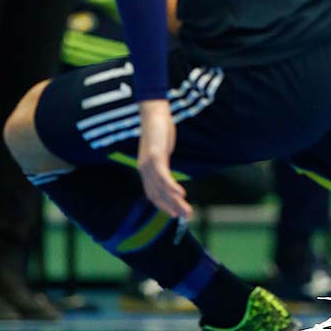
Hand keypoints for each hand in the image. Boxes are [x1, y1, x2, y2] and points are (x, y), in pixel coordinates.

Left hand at [137, 100, 191, 220]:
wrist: (153, 113)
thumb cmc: (159, 130)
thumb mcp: (161, 151)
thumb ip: (163, 164)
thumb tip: (168, 175)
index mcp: (145, 170)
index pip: (153, 194)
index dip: (163, 206)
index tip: (175, 215)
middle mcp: (144, 170)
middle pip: (158, 195)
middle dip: (172, 208)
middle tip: (186, 218)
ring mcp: (148, 163)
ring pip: (161, 188)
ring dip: (175, 201)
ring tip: (186, 211)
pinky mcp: (155, 156)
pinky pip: (163, 175)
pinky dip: (171, 187)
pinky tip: (181, 194)